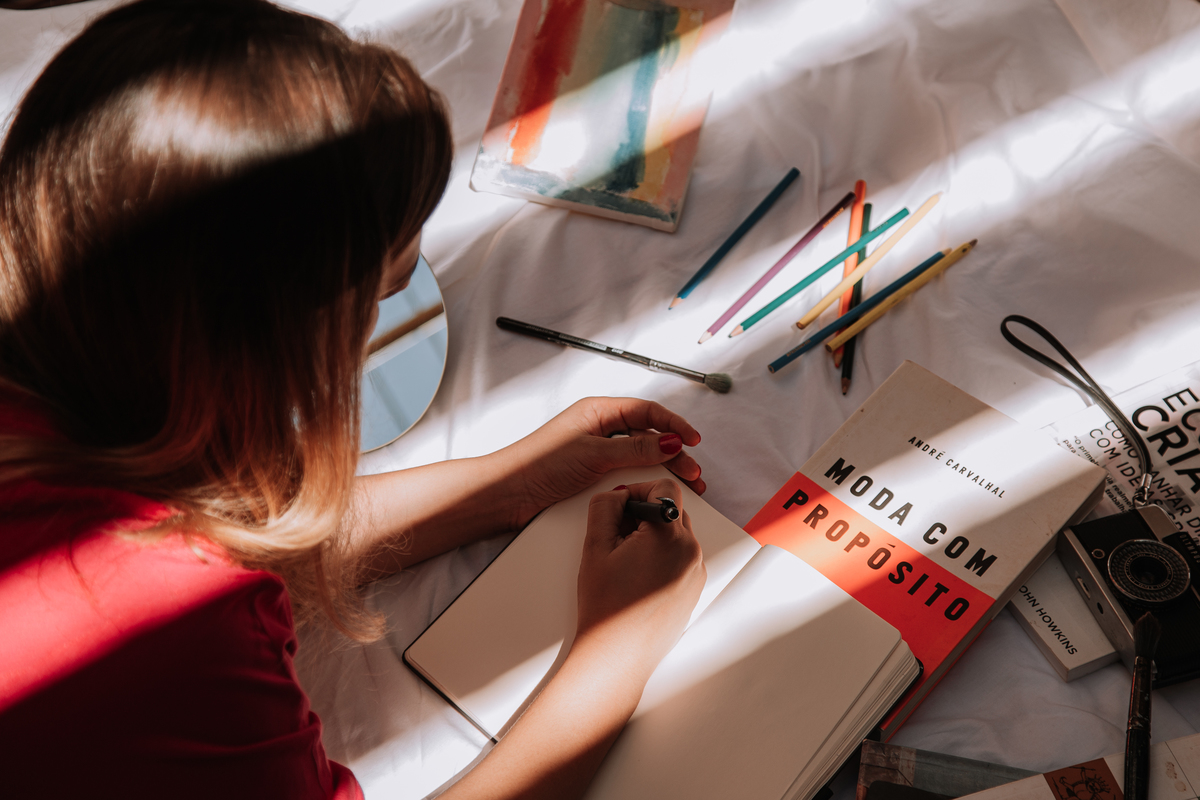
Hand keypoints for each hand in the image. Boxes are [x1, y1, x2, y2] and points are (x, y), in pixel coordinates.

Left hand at [494, 397, 703, 530]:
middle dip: (673, 450)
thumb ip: (635, 448)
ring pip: (639, 454)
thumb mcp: (594, 454)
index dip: (673, 425)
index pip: (647, 411)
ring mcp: (595, 450)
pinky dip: (643, 478)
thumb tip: (669, 441)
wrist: (508, 493)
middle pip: (647, 433)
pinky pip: (625, 470)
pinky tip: (652, 489)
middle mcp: (599, 428)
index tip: (693, 440)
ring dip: (660, 466)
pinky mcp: (591, 472)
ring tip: (679, 484)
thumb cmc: (539, 464)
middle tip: (691, 472)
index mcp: (598, 411)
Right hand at [574, 479, 704, 681]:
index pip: (665, 487)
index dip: (639, 489)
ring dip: (654, 536)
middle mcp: (690, 551)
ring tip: (627, 561)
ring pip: (677, 533)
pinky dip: (663, 556)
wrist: (617, 655)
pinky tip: (639, 577)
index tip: (622, 505)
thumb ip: (605, 507)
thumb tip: (618, 494)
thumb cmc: (606, 607)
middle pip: (672, 509)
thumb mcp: (595, 546)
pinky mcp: (695, 588)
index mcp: (668, 535)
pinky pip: (682, 557)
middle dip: (645, 514)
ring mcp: (696, 571)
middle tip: (618, 537)